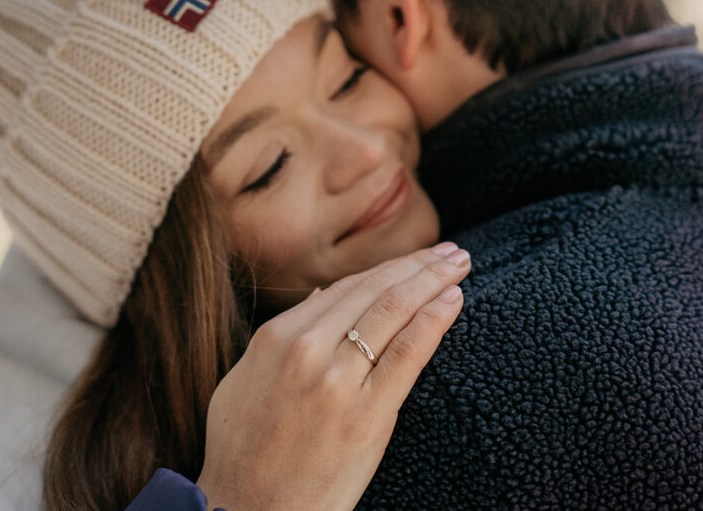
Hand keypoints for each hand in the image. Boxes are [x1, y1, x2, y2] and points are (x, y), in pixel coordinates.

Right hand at [196, 243, 469, 510]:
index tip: (416, 257)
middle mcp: (307, 349)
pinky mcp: (368, 413)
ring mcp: (339, 380)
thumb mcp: (243, 380)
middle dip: (419, 264)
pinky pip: (409, 353)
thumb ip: (281, 334)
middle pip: (375, 290)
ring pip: (395, 311)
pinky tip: (452, 300)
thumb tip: (323, 294)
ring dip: (433, 281)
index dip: (388, 267)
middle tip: (451, 251)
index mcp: (277, 337)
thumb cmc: (243, 451)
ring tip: (459, 265)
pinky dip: (435, 320)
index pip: (346, 287)